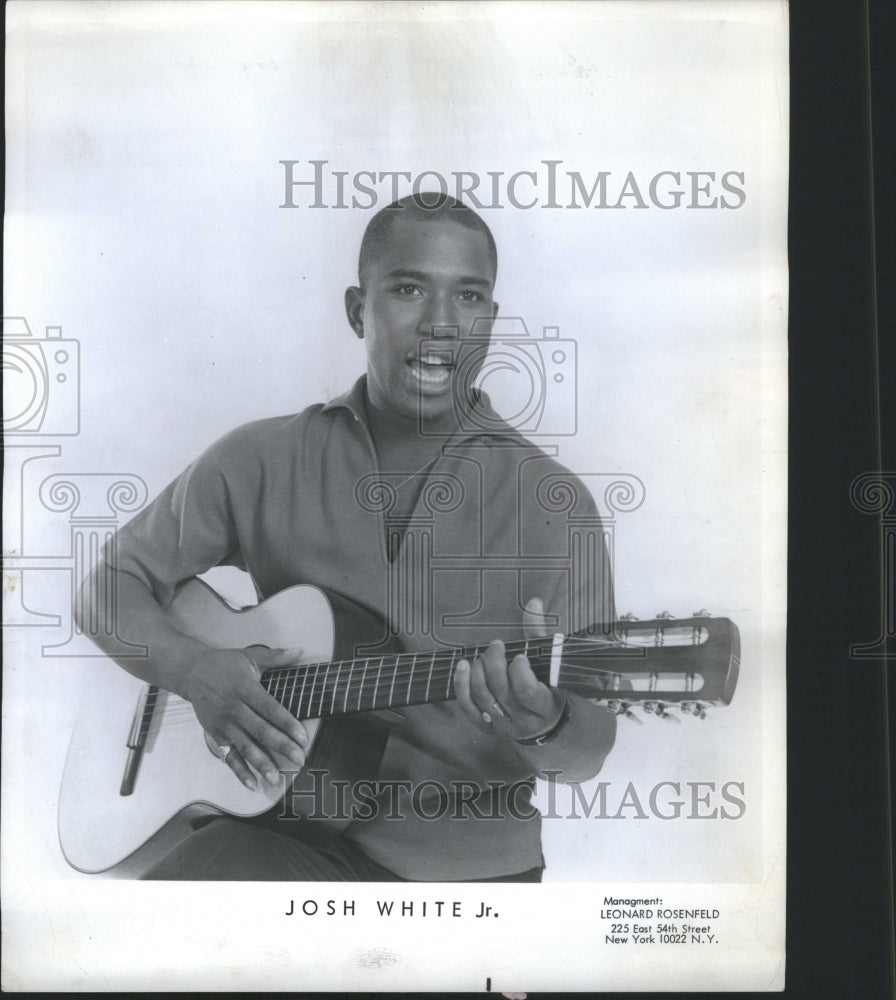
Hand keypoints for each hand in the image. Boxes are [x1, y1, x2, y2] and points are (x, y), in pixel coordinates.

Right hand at [182, 645, 308, 789]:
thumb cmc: (225, 664)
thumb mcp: (250, 656)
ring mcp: (224, 724)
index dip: (287, 724)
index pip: (270, 709)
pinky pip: (229, 756)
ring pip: (245, 747)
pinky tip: (253, 784)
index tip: (303, 737)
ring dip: (261, 764)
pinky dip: (240, 771)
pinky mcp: (215, 735)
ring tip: (276, 779)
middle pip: (261, 731)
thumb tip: (299, 651)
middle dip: (281, 747)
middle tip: (299, 760)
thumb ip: (276, 657)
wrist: (191, 672)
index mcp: (246, 689)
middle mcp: (235, 709)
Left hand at [454, 597, 563, 740]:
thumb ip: (539, 633)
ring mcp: (503, 726)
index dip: (519, 670)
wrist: (544, 723)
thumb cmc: (548, 686)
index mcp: (545, 705)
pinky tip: (463, 666)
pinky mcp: (486, 728)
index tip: (519, 656)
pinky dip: (462, 685)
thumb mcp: (550, 663)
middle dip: (494, 662)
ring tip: (482, 656)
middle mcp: (523, 720)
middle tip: (495, 646)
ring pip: (482, 697)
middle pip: (500, 690)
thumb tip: (534, 602)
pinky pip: (468, 707)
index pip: (527, 690)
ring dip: (478, 671)